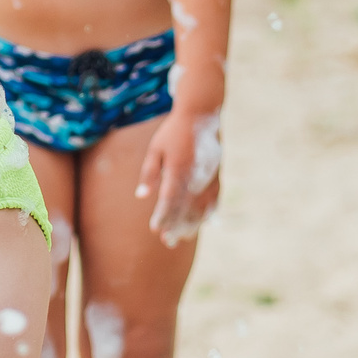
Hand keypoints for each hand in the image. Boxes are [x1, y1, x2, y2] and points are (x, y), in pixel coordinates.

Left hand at [137, 109, 222, 245]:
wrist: (201, 116)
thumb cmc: (173, 133)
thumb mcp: (155, 149)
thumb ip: (149, 173)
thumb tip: (141, 195)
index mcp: (179, 167)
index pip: (170, 198)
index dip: (163, 215)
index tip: (155, 228)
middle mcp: (196, 175)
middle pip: (187, 207)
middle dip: (176, 226)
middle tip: (166, 241)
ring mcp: (210, 177)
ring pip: (202, 207)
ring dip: (192, 224)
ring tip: (181, 238)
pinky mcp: (217, 177)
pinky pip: (214, 200)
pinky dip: (208, 213)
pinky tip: (202, 224)